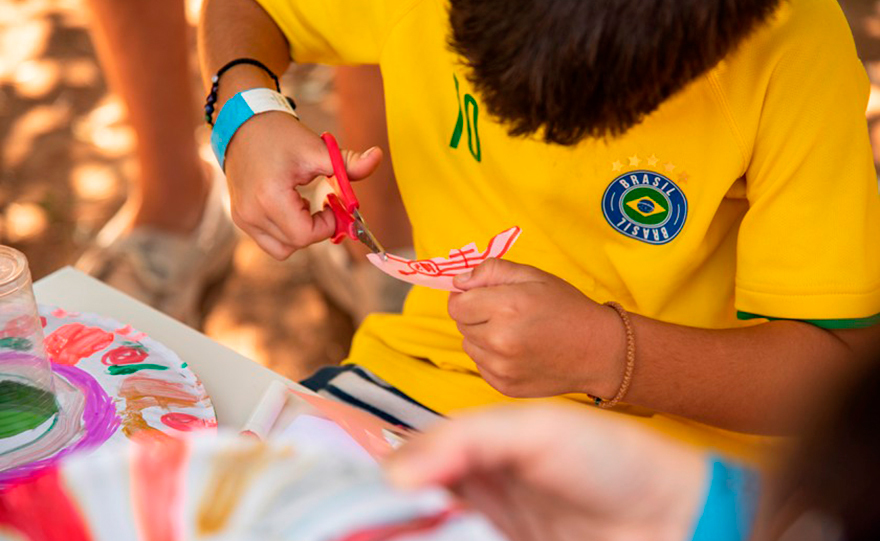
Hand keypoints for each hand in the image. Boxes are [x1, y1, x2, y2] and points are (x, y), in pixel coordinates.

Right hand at [223, 110, 382, 259]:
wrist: (243, 124)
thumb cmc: (281, 135)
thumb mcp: (318, 148)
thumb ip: (348, 163)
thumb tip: (378, 157)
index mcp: (269, 198)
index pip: (306, 235)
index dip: (327, 225)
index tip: (333, 204)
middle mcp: (251, 213)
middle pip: (296, 244)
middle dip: (318, 228)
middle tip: (326, 204)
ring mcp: (243, 218)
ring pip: (283, 249)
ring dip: (301, 233)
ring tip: (305, 205)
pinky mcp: (240, 218)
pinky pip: (270, 241)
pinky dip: (286, 231)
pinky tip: (292, 206)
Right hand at [386, 405, 706, 540]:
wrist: (674, 515)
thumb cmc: (610, 457)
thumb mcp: (533, 429)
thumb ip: (463, 440)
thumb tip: (392, 473)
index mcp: (478, 449)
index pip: (411, 461)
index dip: (380, 476)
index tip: (344, 493)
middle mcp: (479, 490)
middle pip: (411, 505)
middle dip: (381, 514)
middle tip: (355, 524)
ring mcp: (492, 528)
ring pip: (429, 530)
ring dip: (403, 532)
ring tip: (373, 535)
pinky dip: (434, 540)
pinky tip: (408, 538)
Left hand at [447, 258, 623, 397]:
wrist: (598, 351)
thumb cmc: (567, 308)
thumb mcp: (533, 276)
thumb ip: (492, 271)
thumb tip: (459, 281)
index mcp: (506, 308)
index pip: (456, 305)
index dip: (465, 297)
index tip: (480, 295)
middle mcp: (499, 340)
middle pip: (460, 324)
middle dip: (476, 315)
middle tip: (505, 312)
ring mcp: (501, 368)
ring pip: (469, 346)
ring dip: (482, 337)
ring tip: (514, 332)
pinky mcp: (504, 386)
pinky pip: (481, 365)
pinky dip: (492, 357)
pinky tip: (518, 350)